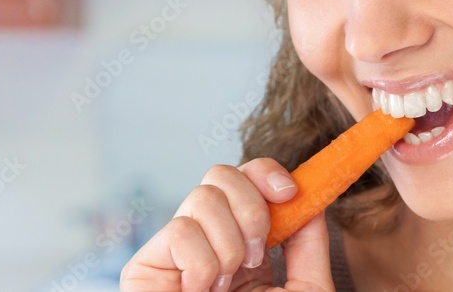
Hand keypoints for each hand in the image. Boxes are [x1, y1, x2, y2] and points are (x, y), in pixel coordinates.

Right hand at [120, 158, 334, 291]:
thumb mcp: (305, 290)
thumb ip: (307, 242)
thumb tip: (309, 195)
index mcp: (248, 246)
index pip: (248, 180)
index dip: (265, 173)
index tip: (288, 192)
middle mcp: (210, 242)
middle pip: (219, 175)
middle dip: (249, 206)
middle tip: (258, 252)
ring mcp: (177, 254)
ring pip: (201, 198)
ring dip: (229, 243)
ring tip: (228, 284)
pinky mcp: (144, 269)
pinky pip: (179, 231)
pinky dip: (202, 263)